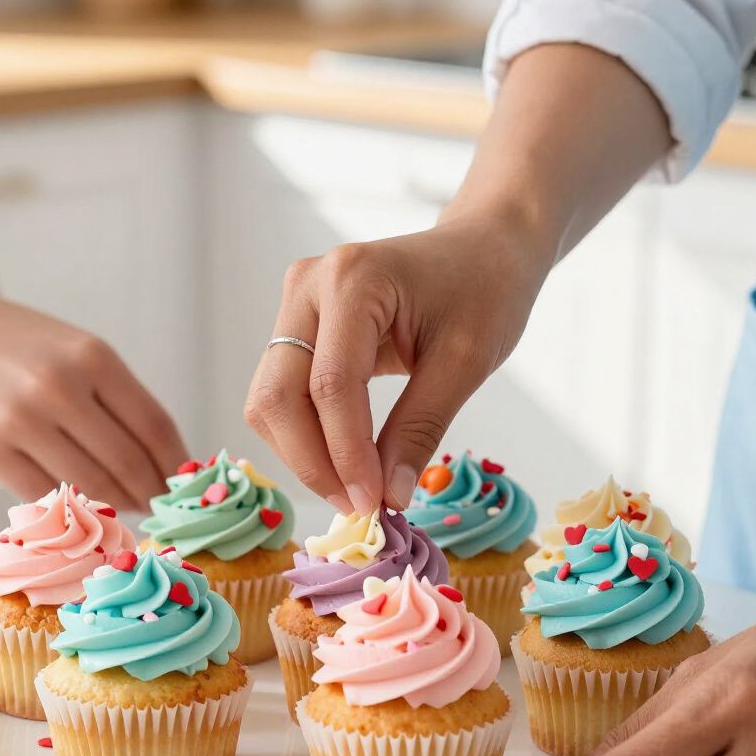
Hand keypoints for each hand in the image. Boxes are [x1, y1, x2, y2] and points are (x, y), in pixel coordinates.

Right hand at [0, 278, 186, 511]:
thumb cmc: (12, 341)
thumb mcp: (75, 348)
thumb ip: (116, 396)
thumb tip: (160, 457)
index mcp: (93, 357)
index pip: (154, 425)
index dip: (175, 462)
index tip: (184, 480)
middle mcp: (60, 388)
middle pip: (128, 462)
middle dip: (151, 490)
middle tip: (158, 502)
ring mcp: (20, 422)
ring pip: (91, 484)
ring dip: (117, 503)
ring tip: (127, 504)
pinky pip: (46, 492)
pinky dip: (72, 503)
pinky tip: (85, 503)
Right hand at [244, 211, 544, 513]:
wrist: (481, 249)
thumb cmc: (485, 291)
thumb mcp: (465, 363)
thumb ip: (420, 428)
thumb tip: (386, 497)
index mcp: (353, 280)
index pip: (330, 385)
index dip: (345, 454)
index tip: (372, 505)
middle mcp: (308, 286)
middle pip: (278, 395)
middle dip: (312, 461)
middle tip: (357, 506)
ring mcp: (296, 303)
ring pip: (270, 399)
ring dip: (303, 453)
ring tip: (354, 489)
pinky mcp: (297, 325)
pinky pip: (282, 393)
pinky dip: (306, 435)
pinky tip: (345, 460)